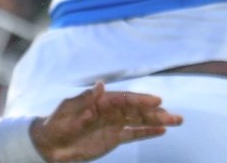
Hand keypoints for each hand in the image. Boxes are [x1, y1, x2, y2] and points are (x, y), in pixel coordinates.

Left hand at [29, 81, 181, 161]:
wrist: (50, 144)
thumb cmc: (55, 123)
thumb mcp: (67, 110)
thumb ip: (85, 98)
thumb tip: (101, 83)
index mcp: (99, 101)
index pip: (124, 99)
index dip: (141, 99)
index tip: (158, 101)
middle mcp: (109, 111)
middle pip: (136, 110)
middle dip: (156, 112)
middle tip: (175, 116)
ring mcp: (112, 124)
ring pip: (138, 121)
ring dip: (156, 121)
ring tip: (176, 121)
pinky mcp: (113, 138)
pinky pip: (133, 134)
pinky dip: (147, 132)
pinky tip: (161, 131)